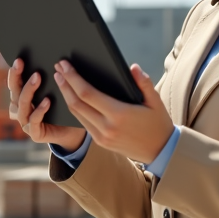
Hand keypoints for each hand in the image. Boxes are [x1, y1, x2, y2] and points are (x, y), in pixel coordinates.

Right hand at [7, 58, 85, 152]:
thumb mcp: (54, 92)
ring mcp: (26, 123)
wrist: (72, 131)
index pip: (14, 84)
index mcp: (21, 99)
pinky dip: (40, 110)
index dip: (14, 72)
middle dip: (17, 76)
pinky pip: (34, 121)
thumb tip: (54, 61)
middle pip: (14, 92)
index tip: (18, 60)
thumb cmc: (62, 109)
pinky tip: (47, 101)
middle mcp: (20, 110)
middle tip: (21, 63)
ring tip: (38, 78)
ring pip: (22, 105)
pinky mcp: (34, 133)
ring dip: (29, 90)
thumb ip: (49, 80)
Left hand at [53, 60, 173, 163]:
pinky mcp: (100, 142)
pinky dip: (74, 107)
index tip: (65, 65)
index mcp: (119, 115)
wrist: (160, 151)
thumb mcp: (156, 102)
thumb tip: (133, 67)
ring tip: (61, 79)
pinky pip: (83, 122)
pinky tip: (71, 96)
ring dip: (66, 95)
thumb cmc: (158, 123)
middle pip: (76, 103)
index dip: (73, 78)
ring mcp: (101, 137)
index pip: (88, 94)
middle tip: (58, 68)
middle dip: (64, 84)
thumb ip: (144, 83)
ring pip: (76, 114)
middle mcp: (106, 127)